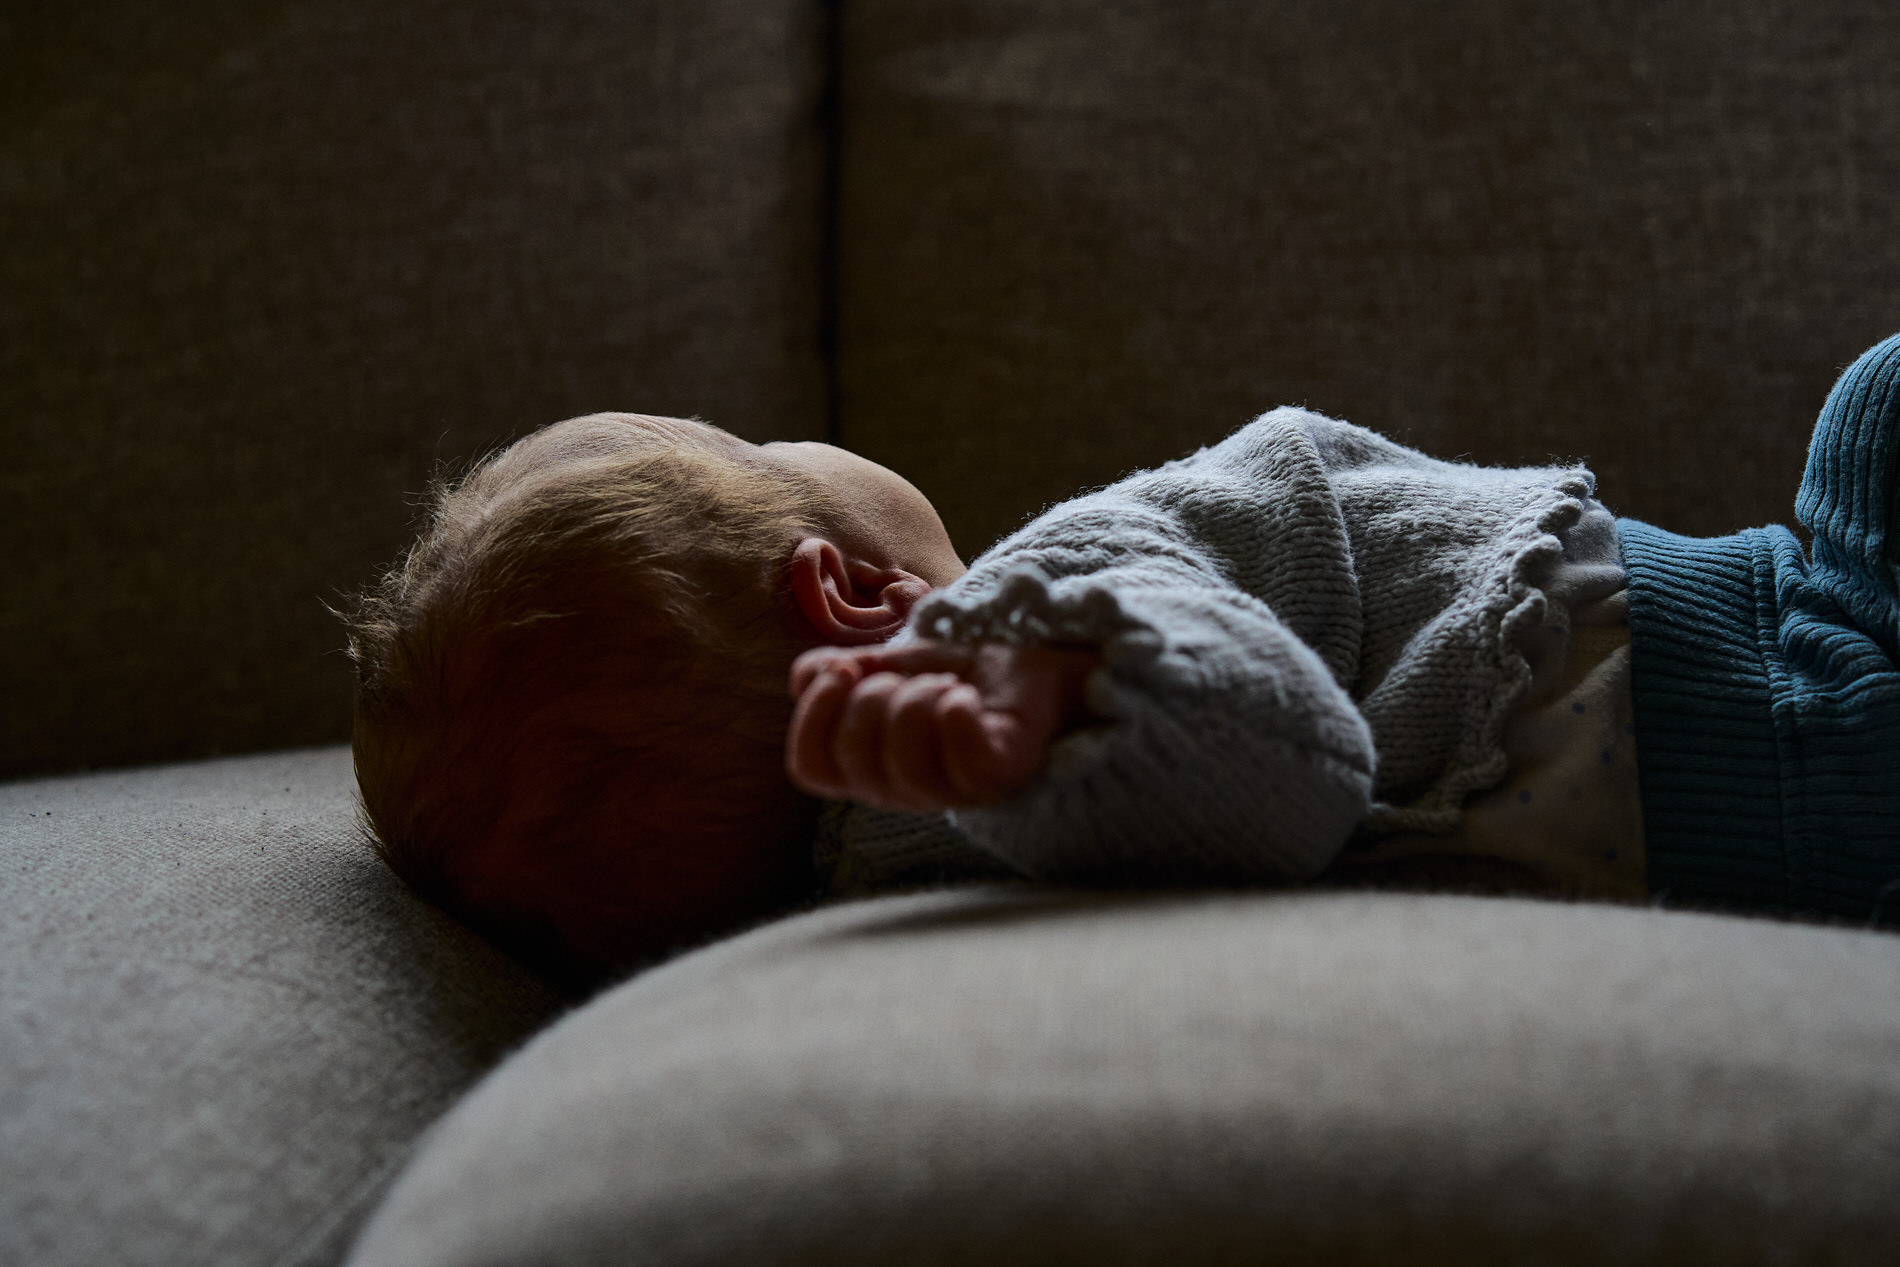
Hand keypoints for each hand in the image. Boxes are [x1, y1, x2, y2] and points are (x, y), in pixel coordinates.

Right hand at [786, 640, 1100, 811]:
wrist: (1038, 657)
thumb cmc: (964, 668)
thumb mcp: (891, 662)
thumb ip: (842, 671)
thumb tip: (809, 678)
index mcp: (874, 765)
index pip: (811, 768)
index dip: (813, 718)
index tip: (841, 670)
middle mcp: (909, 788)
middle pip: (853, 763)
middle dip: (870, 700)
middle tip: (909, 676)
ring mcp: (957, 788)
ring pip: (903, 768)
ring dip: (916, 704)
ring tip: (945, 684)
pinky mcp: (1002, 773)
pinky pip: (965, 765)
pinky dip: (956, 716)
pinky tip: (967, 696)